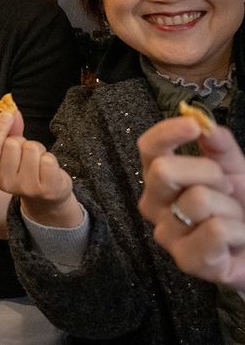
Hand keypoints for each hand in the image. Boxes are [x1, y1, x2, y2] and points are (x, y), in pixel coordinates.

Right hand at [0, 105, 80, 226]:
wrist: (46, 196)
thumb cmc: (25, 167)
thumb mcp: (11, 150)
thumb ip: (9, 129)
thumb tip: (10, 110)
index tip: (7, 115)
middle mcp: (4, 183)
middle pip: (12, 144)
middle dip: (22, 141)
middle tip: (26, 154)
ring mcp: (25, 188)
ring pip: (31, 149)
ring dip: (38, 150)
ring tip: (38, 162)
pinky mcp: (46, 190)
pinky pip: (48, 160)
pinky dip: (50, 159)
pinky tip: (48, 170)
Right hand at [138, 117, 244, 289]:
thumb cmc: (241, 207)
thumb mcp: (234, 169)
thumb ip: (220, 145)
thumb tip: (205, 124)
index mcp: (160, 180)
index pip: (148, 149)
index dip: (167, 133)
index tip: (192, 127)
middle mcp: (155, 205)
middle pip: (163, 171)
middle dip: (208, 173)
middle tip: (226, 189)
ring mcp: (168, 235)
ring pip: (198, 200)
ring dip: (230, 207)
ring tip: (234, 219)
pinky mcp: (188, 261)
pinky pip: (217, 230)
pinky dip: (239, 231)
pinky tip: (237, 240)